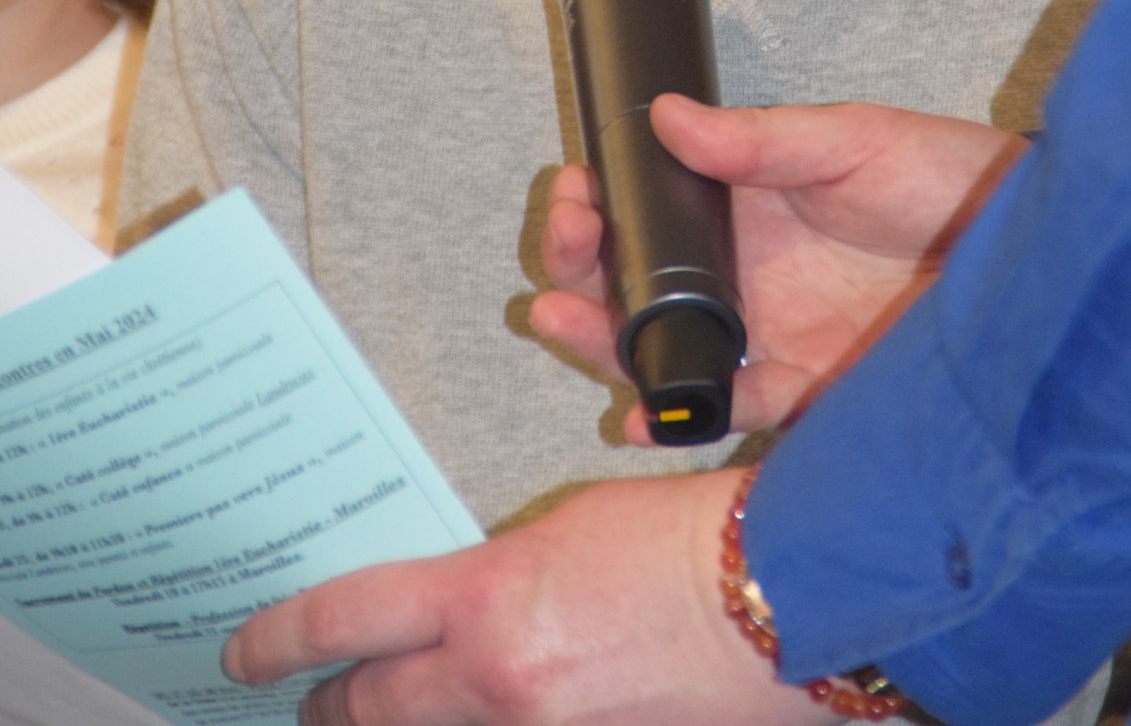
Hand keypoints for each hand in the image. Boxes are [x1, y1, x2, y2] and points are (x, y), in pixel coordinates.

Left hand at [223, 468, 817, 725]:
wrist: (779, 600)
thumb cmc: (683, 539)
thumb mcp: (567, 529)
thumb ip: (493, 575)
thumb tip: (451, 609)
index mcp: (488, 601)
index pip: (348, 621)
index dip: (280, 639)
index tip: (244, 652)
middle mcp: (496, 684)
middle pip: (367, 707)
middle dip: (328, 705)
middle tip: (308, 698)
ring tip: (365, 718)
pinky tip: (478, 717)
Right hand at [532, 95, 1025, 437]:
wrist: (1034, 255)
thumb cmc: (947, 177)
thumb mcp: (850, 141)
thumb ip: (760, 140)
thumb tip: (670, 116)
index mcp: (748, 207)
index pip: (650, 212)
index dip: (599, 206)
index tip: (572, 194)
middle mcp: (749, 275)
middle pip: (638, 283)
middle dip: (581, 271)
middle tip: (559, 253)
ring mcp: (773, 335)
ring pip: (664, 348)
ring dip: (604, 341)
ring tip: (558, 323)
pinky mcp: (808, 390)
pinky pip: (730, 411)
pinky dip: (677, 418)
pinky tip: (639, 416)